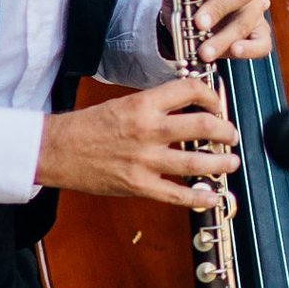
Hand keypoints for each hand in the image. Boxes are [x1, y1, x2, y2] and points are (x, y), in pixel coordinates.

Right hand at [39, 79, 238, 205]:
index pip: (190, 90)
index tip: (216, 104)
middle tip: (231, 135)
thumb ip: (154, 107)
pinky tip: (214, 196)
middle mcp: (148, 130)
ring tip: (231, 162)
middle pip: (203, 126)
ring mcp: (146, 160)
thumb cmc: (87, 127)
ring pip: (198, 162)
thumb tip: (185, 109)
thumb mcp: (122, 105)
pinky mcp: (140, 186)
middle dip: (226, 131)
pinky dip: (201, 197)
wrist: (57, 150)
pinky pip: (179, 195)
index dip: (212, 96)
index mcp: (143, 104)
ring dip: (222, 163)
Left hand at [152, 0, 277, 64]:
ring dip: (226, 36)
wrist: (191, 21)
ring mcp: (253, 10)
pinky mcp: (258, 34)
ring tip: (205, 52)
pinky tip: (234, 52)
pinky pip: (262, 43)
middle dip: (219, 7)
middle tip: (198, 24)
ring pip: (248, 19)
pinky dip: (250, 48)